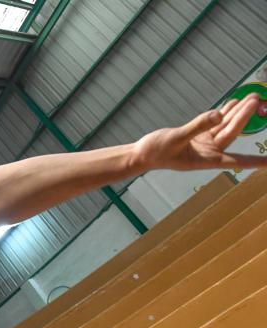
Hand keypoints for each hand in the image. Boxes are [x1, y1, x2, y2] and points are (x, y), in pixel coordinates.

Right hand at [132, 93, 266, 171]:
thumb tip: (220, 114)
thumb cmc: (156, 152)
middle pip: (233, 132)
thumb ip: (198, 125)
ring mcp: (205, 144)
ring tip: (252, 97)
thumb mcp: (176, 138)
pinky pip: (215, 123)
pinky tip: (234, 103)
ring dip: (238, 112)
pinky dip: (225, 113)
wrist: (142, 155)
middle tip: (257, 99)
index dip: (256, 162)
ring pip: (226, 125)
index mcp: (207, 159)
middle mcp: (210, 152)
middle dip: (246, 117)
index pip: (238, 160)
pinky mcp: (198, 136)